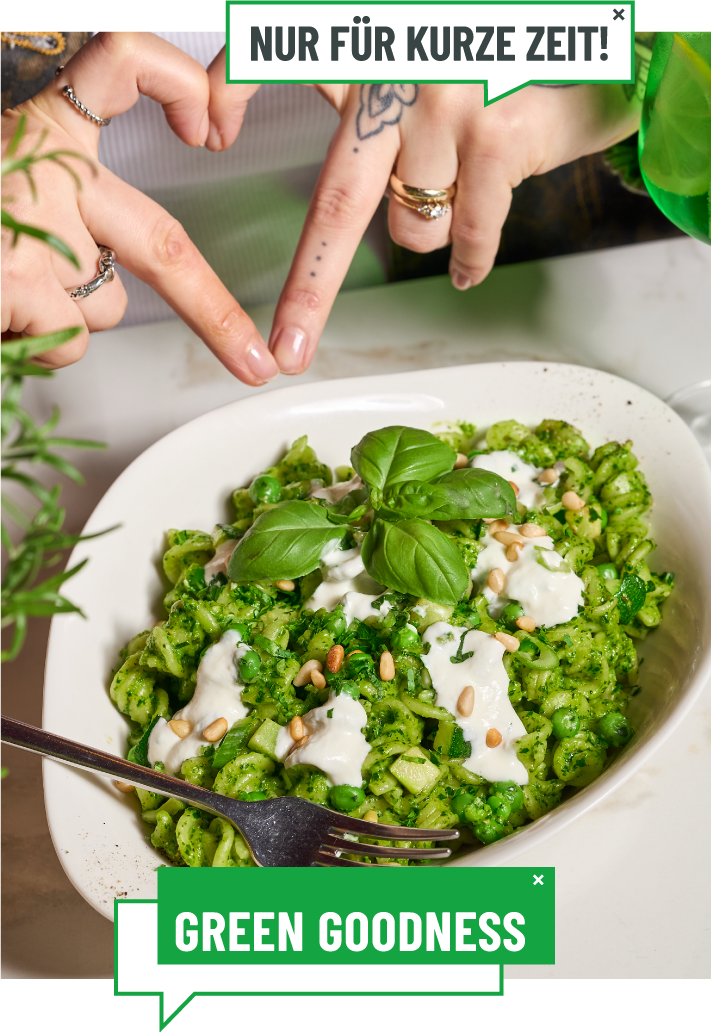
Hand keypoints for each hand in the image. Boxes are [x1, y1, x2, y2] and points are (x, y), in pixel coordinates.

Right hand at [0, 32, 277, 384]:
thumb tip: (98, 290)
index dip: (178, 86)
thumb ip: (56, 212)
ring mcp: (33, 224)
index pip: (121, 67)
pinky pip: (66, 341)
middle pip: (163, 243)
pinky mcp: (21, 279)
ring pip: (103, 309)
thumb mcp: (3, 185)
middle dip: (215, 314)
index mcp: (38, 124)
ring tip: (3, 289)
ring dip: (64, 320)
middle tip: (252, 360)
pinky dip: (32, 343)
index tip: (212, 127)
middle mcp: (43, 165)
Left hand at [209, 79, 640, 374]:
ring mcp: (448, 110)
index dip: (232, 89)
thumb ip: (341, 96)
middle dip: (313, 288)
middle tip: (288, 347)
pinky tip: (466, 270)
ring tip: (455, 183)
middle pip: (337, 203)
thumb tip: (252, 156)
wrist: (578, 42)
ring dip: (427, 228)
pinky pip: (468, 237)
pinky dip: (468, 262)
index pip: (274, 55)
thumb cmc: (481, 60)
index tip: (209, 135)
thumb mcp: (399, 58)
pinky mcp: (498, 141)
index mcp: (363, 46)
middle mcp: (397, 74)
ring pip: (412, 230)